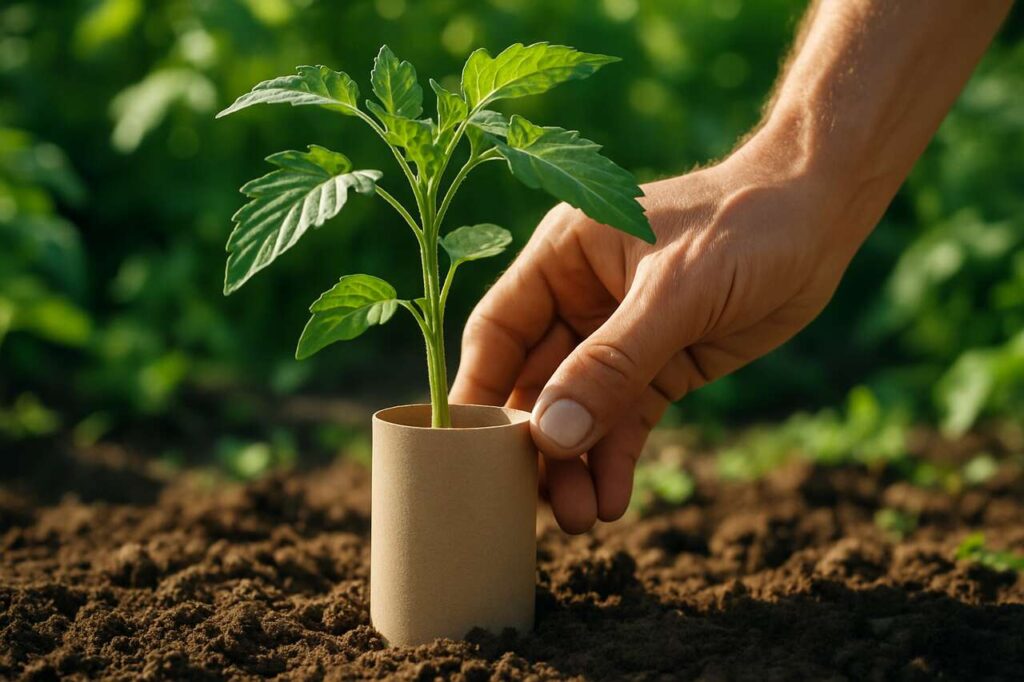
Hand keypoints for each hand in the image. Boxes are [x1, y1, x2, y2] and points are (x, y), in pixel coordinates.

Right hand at [451, 126, 863, 533]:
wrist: (821, 218)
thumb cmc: (744, 225)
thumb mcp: (675, 292)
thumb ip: (612, 363)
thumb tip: (550, 435)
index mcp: (563, 256)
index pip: (499, 329)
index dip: (478, 388)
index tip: (463, 452)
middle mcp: (580, 297)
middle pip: (535, 381)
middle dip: (533, 444)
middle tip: (533, 503)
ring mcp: (620, 337)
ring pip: (579, 411)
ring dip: (574, 464)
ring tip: (579, 517)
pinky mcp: (660, 366)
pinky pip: (626, 420)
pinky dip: (616, 458)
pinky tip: (613, 498)